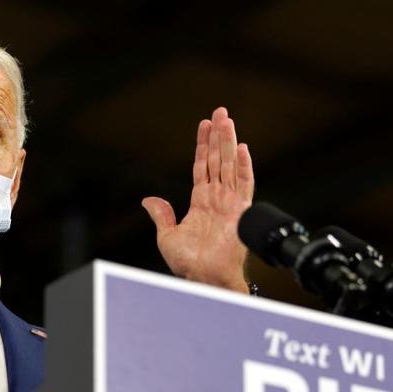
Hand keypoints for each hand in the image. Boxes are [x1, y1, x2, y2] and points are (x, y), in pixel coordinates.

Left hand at [142, 106, 253, 292]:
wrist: (203, 278)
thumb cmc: (188, 264)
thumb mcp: (167, 236)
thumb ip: (161, 215)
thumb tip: (148, 200)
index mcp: (201, 202)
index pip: (202, 166)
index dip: (203, 145)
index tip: (204, 124)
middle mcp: (217, 199)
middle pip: (218, 159)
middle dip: (219, 135)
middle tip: (220, 111)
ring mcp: (230, 203)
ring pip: (230, 165)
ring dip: (229, 142)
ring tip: (227, 119)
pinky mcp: (240, 211)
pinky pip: (243, 184)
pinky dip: (243, 166)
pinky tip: (242, 148)